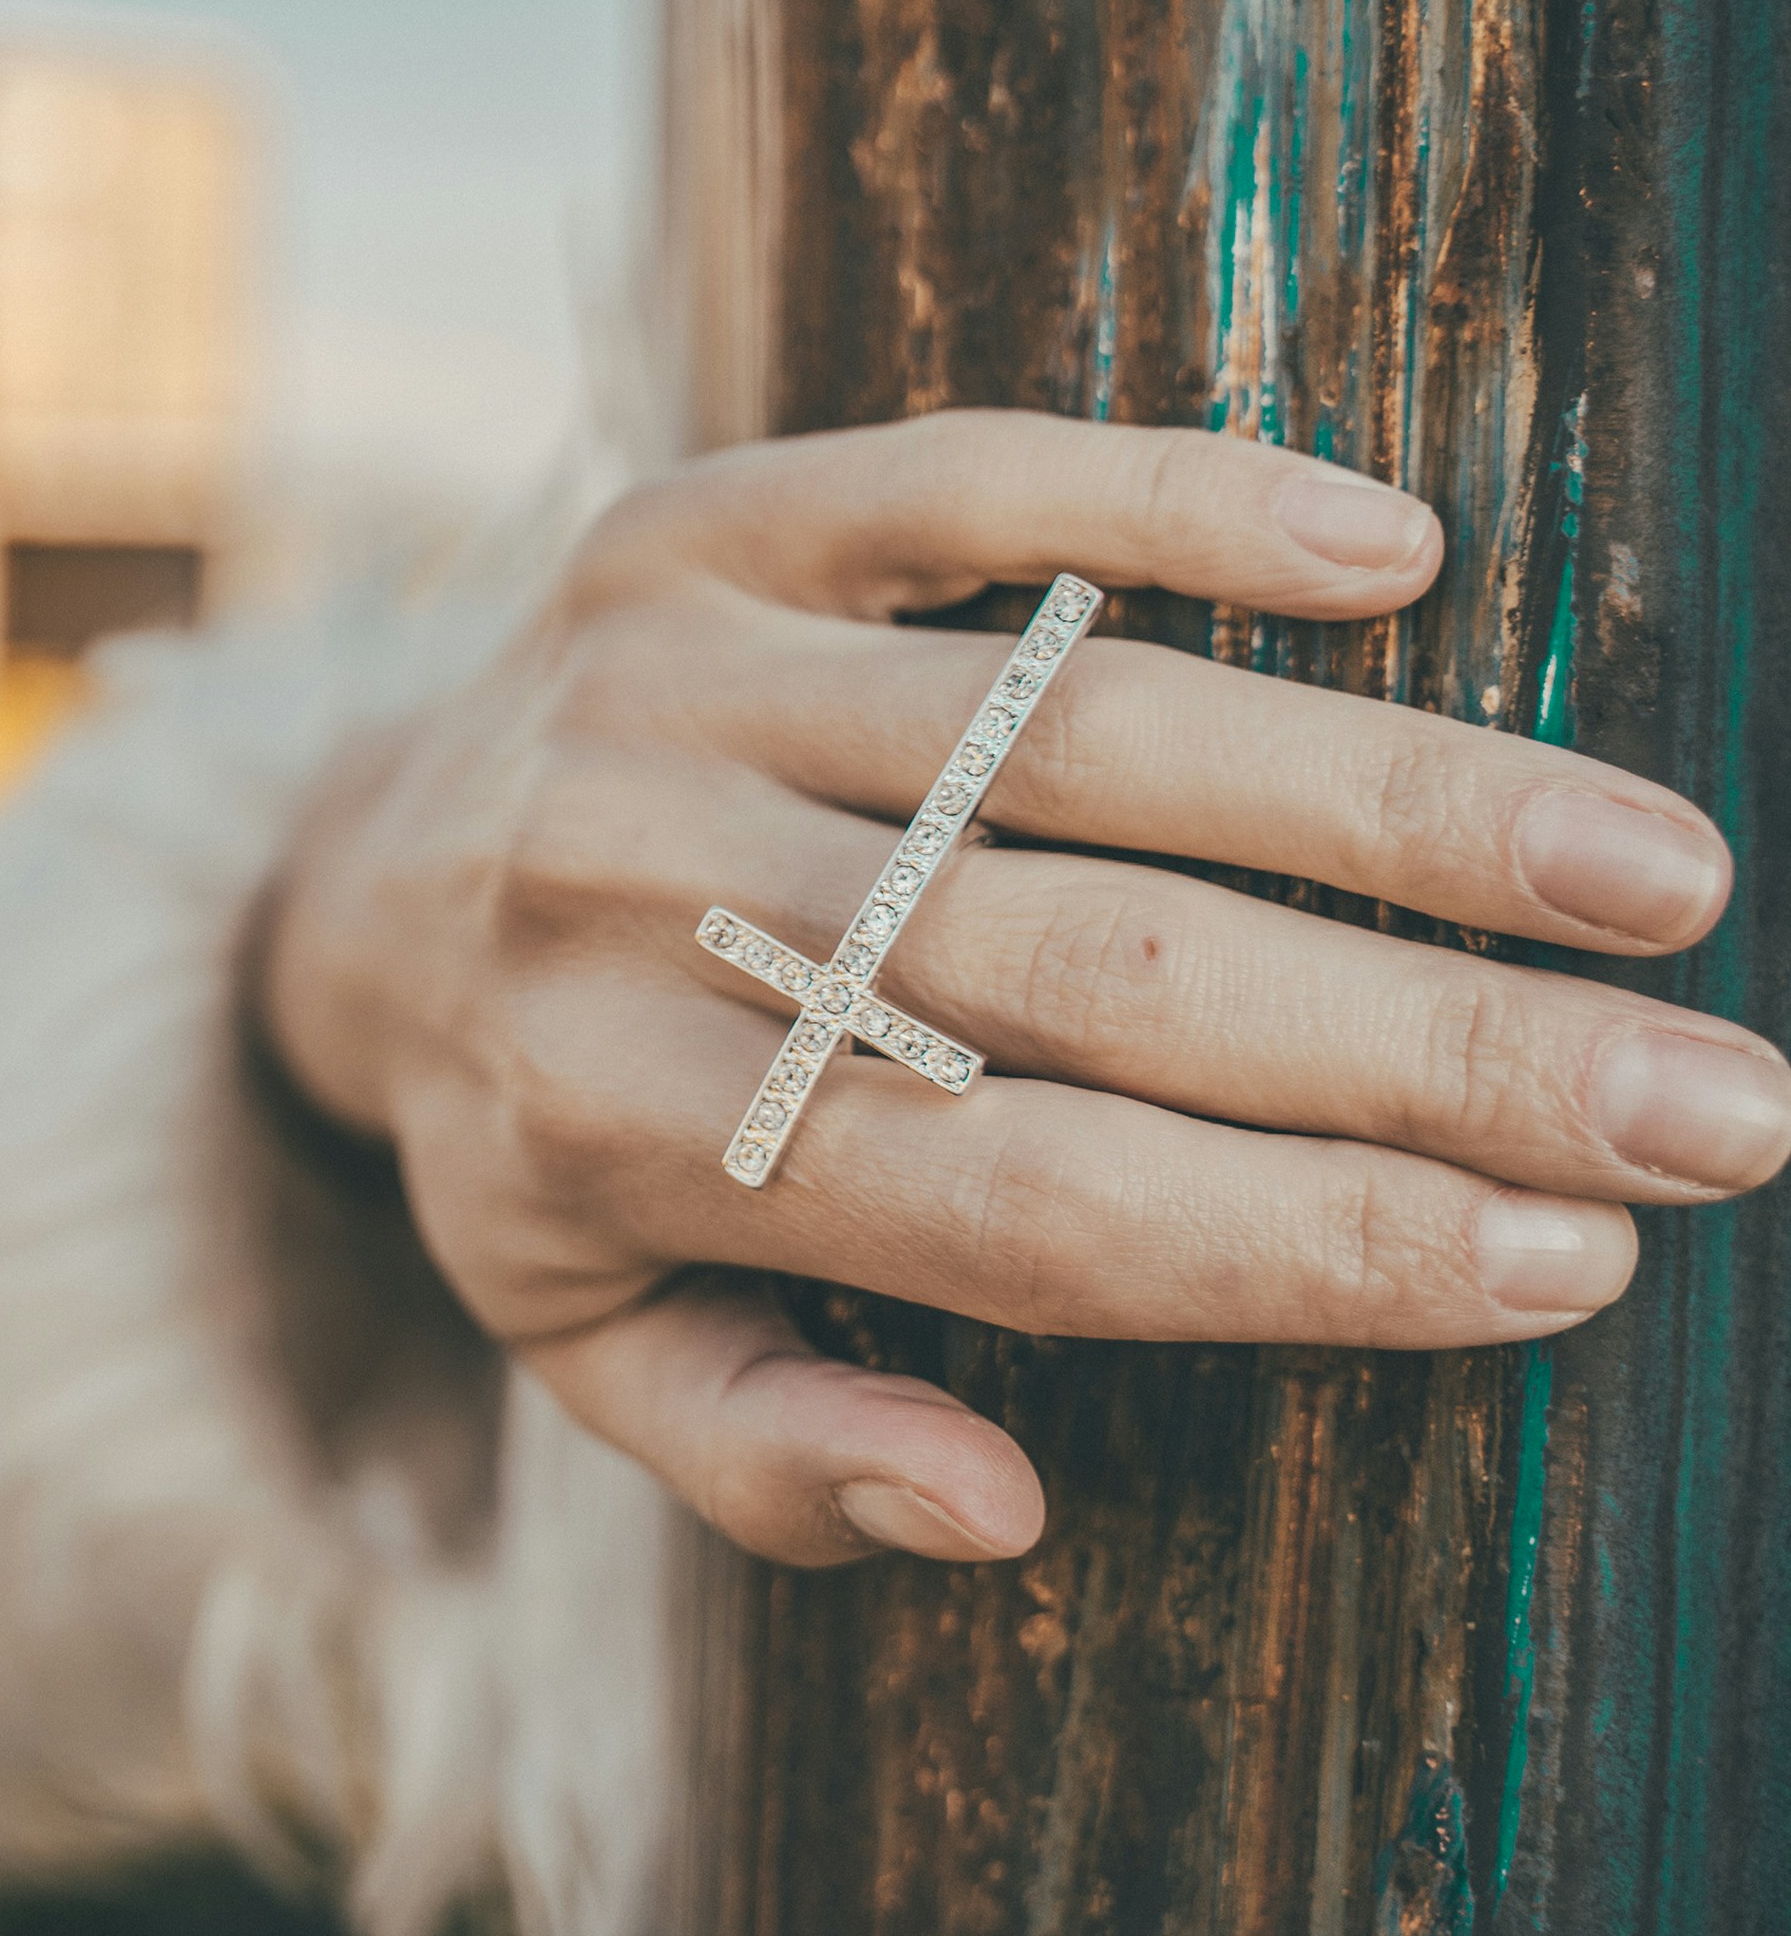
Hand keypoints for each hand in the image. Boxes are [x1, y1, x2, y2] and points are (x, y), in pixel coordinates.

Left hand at [258, 410, 1778, 1566]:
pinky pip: (953, 488)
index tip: (1565, 1262)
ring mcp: (671, 682)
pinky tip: (1395, 548)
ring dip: (1387, 795)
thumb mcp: (585, 1340)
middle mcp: (653, 894)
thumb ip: (764, 1449)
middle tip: (1719, 1103)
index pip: (1023, 1204)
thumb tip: (998, 1508)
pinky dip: (1168, 505)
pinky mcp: (694, 520)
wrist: (345, 870)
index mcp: (636, 1126)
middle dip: (1434, 1053)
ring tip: (1650, 865)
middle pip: (1096, 979)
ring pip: (1073, 737)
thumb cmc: (537, 1131)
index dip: (1302, 1242)